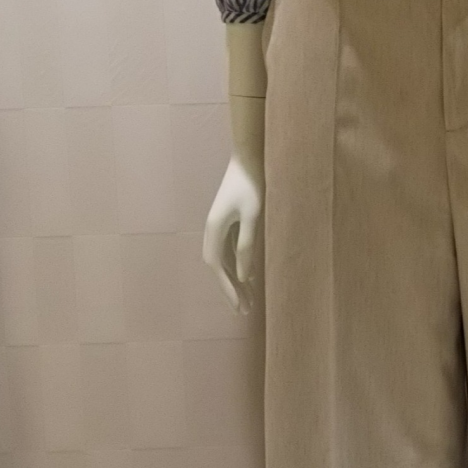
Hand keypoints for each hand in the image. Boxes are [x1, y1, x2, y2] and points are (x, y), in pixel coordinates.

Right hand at [203, 113, 264, 313]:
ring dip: (236, 279)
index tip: (238, 305)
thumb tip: (244, 276)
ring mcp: (220, 225)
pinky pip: (231, 250)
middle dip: (231, 289)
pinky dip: (239, 265)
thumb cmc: (253, 185)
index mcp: (215, 229)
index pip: (218, 267)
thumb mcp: (254, 217)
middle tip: (244, 310)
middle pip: (219, 267)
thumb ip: (248, 246)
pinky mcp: (229, 221)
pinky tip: (251, 276)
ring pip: (225, 260)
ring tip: (249, 299)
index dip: (227, 288)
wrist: (248, 157)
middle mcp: (213, 229)